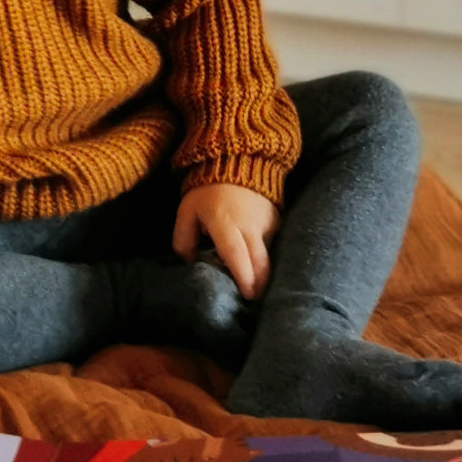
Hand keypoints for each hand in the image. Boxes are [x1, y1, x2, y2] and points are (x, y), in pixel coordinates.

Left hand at [172, 183, 279, 300]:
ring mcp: (268, 224)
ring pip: (269, 257)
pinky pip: (273, 245)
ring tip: (252, 285)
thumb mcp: (186, 212)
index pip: (237, 256)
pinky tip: (254, 264)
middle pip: (261, 264)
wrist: (237, 160)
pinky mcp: (277, 221)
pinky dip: (264, 257)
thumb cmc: (206, 189)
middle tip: (253, 301)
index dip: (244, 278)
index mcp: (226, 224)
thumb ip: (184, 240)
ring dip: (262, 273)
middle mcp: (251, 227)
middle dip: (259, 286)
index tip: (248, 296)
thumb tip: (190, 264)